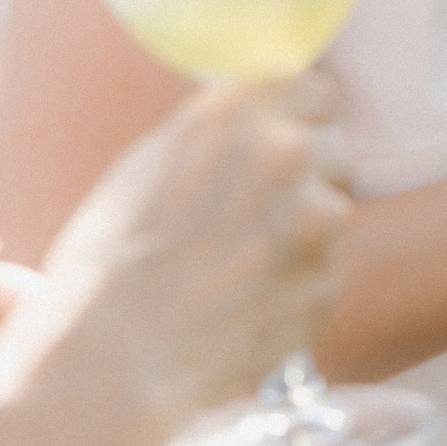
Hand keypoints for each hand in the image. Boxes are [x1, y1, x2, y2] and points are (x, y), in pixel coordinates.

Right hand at [0, 78, 349, 430]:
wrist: (111, 357)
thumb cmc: (111, 259)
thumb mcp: (151, 163)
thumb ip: (220, 132)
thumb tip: (261, 117)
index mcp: (240, 113)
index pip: (314, 88)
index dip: (298, 118)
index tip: (283, 139)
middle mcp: (289, 154)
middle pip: (333, 146)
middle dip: (307, 173)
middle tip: (255, 210)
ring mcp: (318, 219)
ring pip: (335, 208)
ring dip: (305, 229)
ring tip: (240, 263)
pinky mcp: (329, 279)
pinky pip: (325, 270)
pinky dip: (298, 282)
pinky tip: (247, 300)